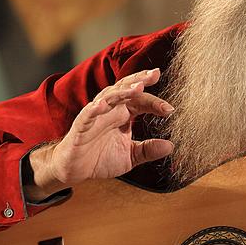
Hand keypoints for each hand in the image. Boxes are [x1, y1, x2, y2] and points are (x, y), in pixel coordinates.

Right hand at [25, 69, 174, 200]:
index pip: (141, 101)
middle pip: (125, 89)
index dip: (155, 102)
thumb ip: (148, 150)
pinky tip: (103, 104)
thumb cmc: (100, 158)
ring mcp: (95, 116)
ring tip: (136, 87)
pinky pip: (88, 114)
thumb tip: (170, 146)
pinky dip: (95, 108)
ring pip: (109, 96)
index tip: (170, 109)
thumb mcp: (130, 156)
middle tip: (154, 74)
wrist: (74, 170)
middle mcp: (110, 110)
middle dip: (139, 80)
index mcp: (123, 114)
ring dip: (122, 91)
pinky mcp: (81, 126)